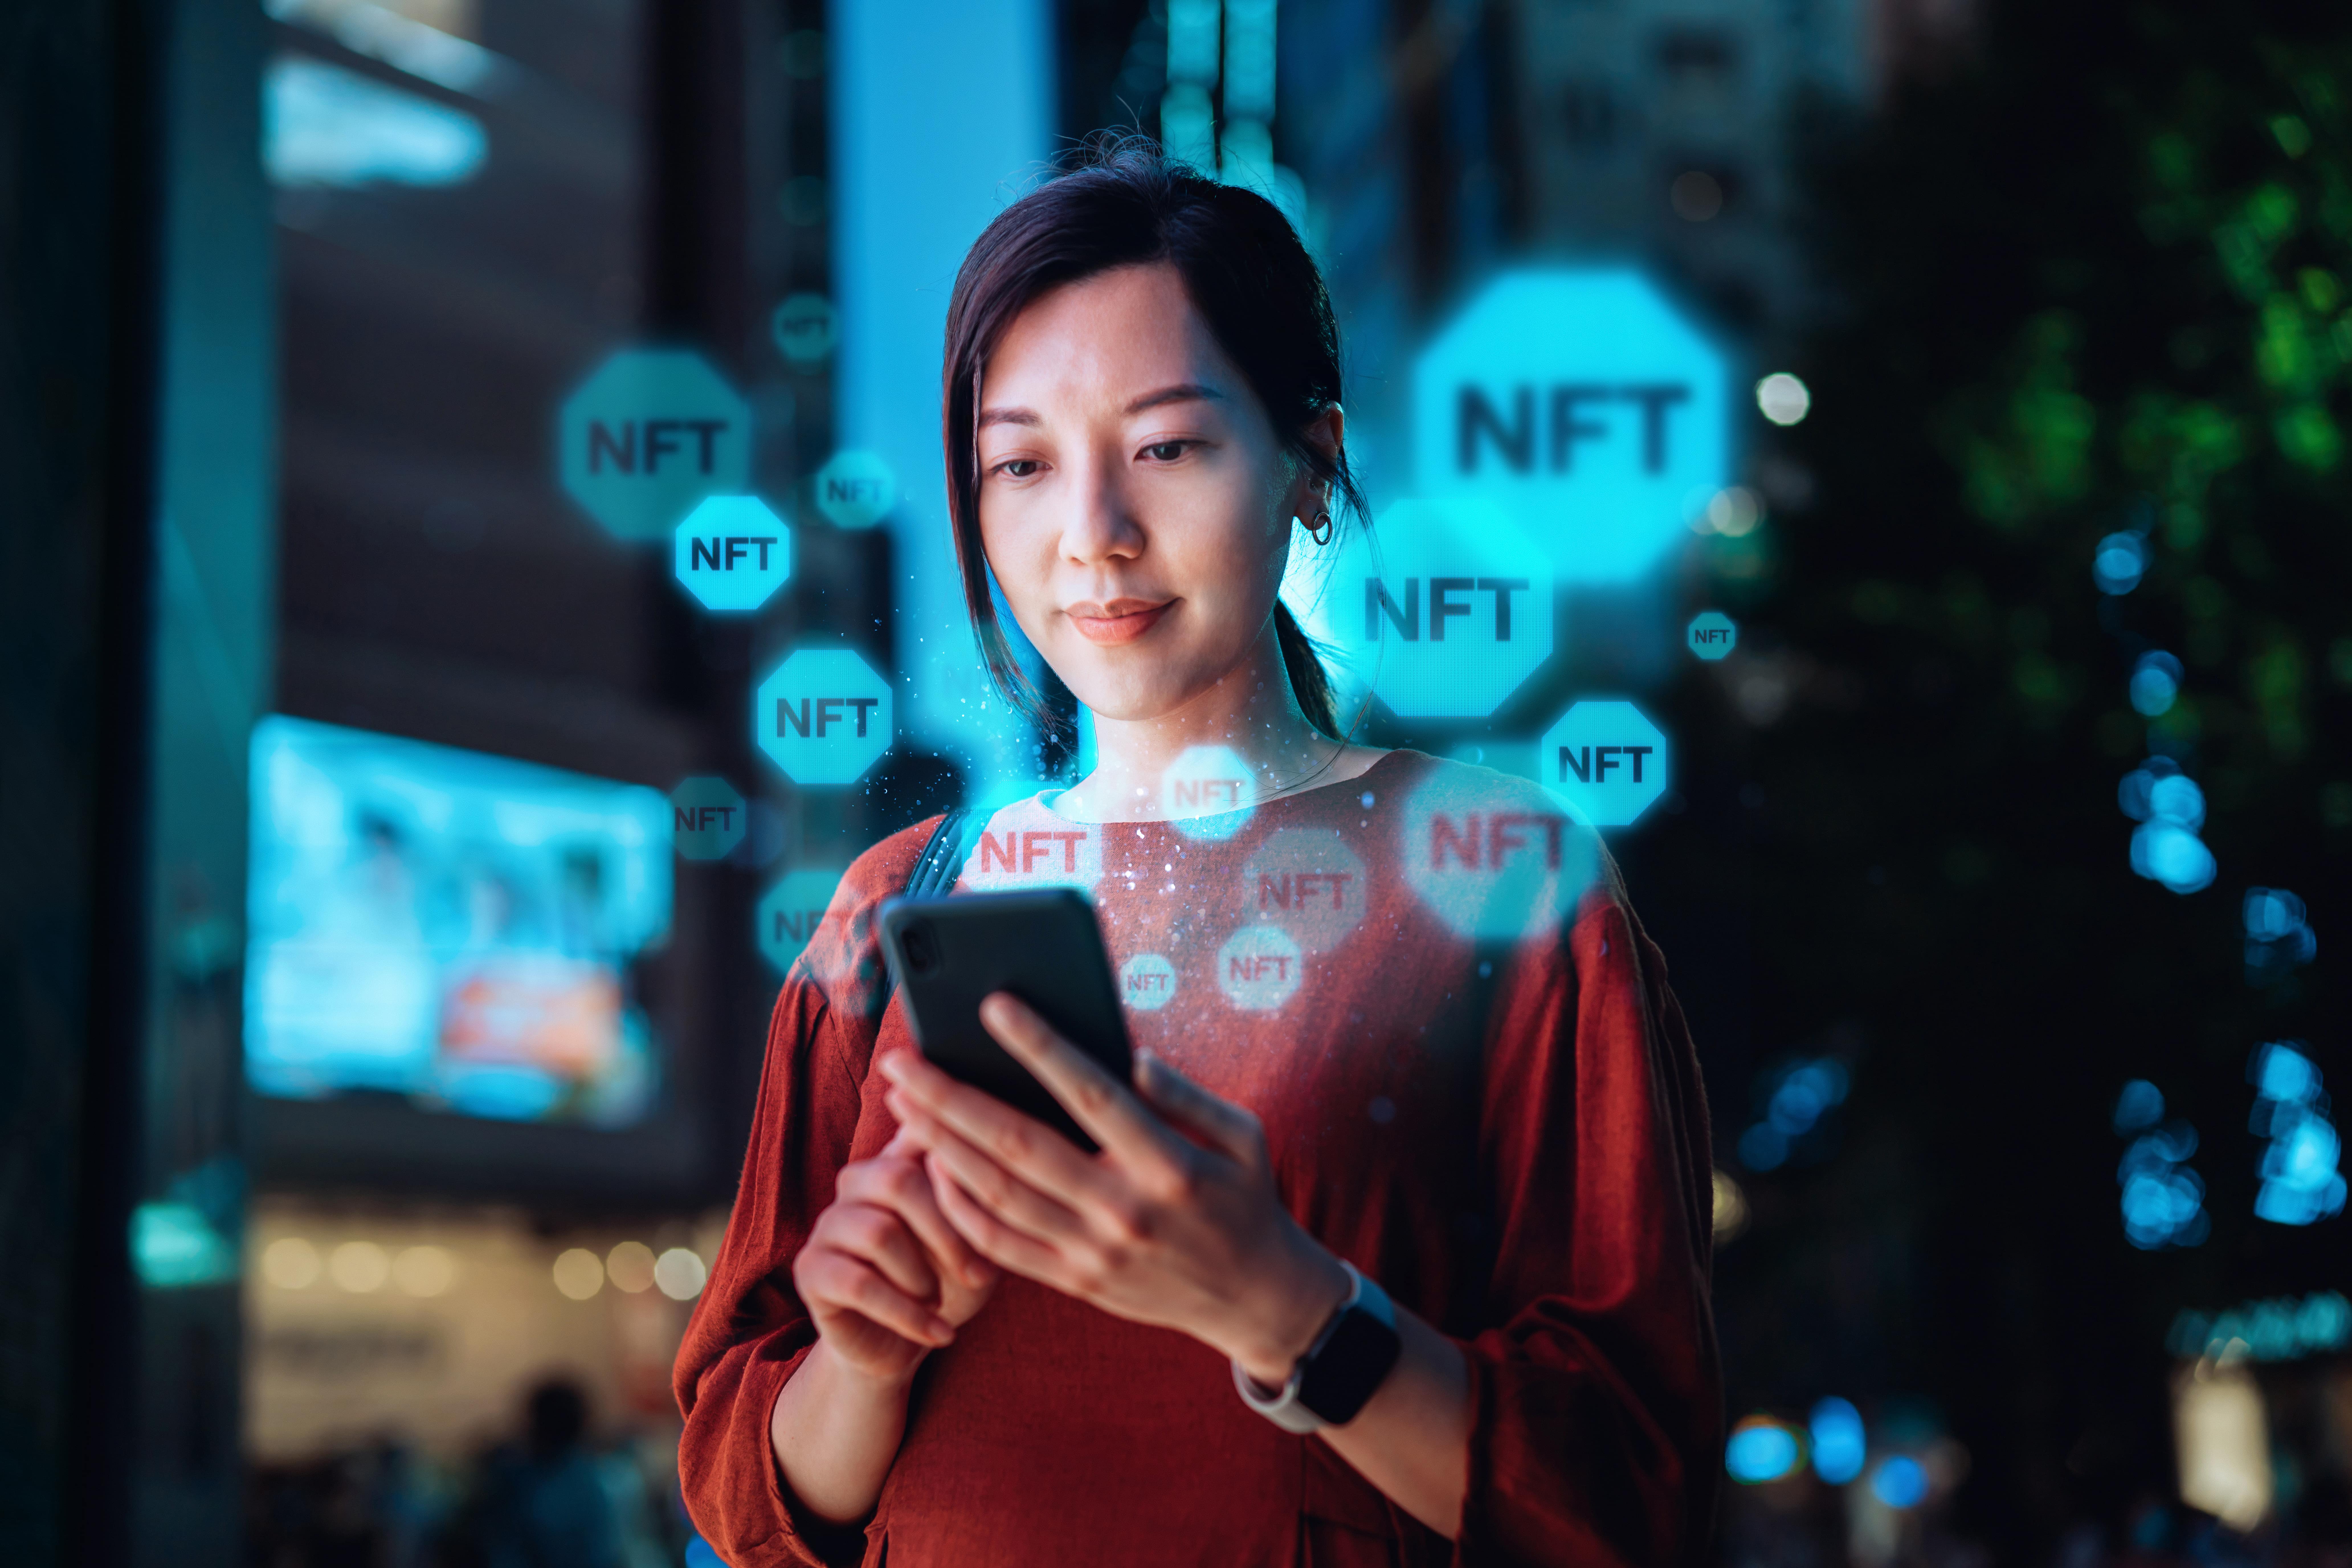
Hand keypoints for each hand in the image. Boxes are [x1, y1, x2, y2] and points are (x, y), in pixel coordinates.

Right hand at [791, 1130, 1000, 1387]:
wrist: (904, 1345)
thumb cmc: (949, 1282)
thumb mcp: (977, 1245)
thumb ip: (978, 1205)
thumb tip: (985, 1170)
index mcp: (896, 1162)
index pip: (914, 1132)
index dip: (945, 1140)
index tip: (985, 1164)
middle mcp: (855, 1183)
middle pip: (896, 1180)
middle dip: (946, 1231)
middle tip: (979, 1274)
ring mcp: (828, 1224)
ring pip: (878, 1233)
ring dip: (922, 1277)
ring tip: (940, 1302)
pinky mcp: (810, 1270)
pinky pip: (859, 1284)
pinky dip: (908, 1314)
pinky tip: (939, 1334)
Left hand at [878, 995, 1348, 1384]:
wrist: (1255, 1300)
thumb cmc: (1245, 1200)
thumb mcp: (1242, 1134)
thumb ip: (1185, 1092)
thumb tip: (1127, 1053)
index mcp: (1168, 1163)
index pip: (1090, 1093)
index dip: (1038, 1046)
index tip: (992, 1004)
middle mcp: (1123, 1210)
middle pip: (1017, 1145)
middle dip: (949, 1098)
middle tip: (901, 1060)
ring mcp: (1093, 1252)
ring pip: (996, 1194)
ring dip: (940, 1145)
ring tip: (902, 1104)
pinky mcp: (1076, 1282)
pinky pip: (999, 1245)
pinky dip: (958, 1207)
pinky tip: (931, 1168)